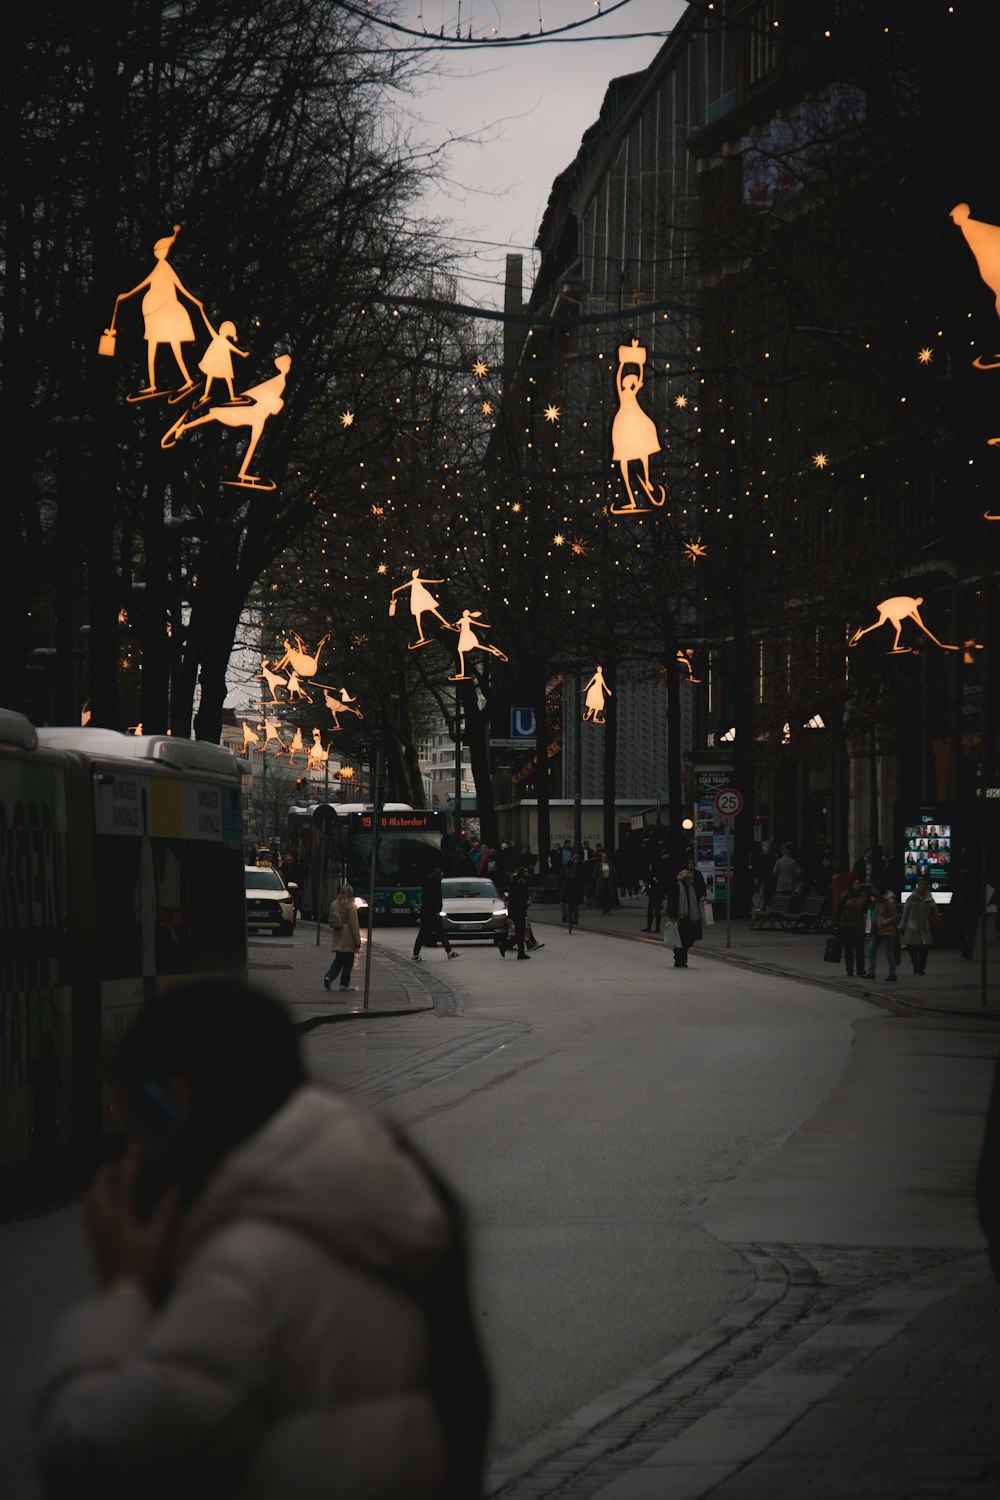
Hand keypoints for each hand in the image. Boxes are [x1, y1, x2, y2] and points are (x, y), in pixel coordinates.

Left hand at [85, 1141, 180, 1293]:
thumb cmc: (143, 1270)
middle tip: (117, 1162)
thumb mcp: (159, 1240)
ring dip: (97, 1187)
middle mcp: (102, 1222)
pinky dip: (94, 1203)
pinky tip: (102, 1210)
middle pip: (98, 1189)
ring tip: (106, 1181)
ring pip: (89, 1203)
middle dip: (106, 1172)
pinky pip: (89, 1216)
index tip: (135, 1145)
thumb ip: (166, 1212)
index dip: (130, 1160)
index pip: (123, 1181)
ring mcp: (95, 1235)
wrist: (121, 1301)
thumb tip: (175, 1187)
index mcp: (118, 1217)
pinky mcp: (94, 1246)